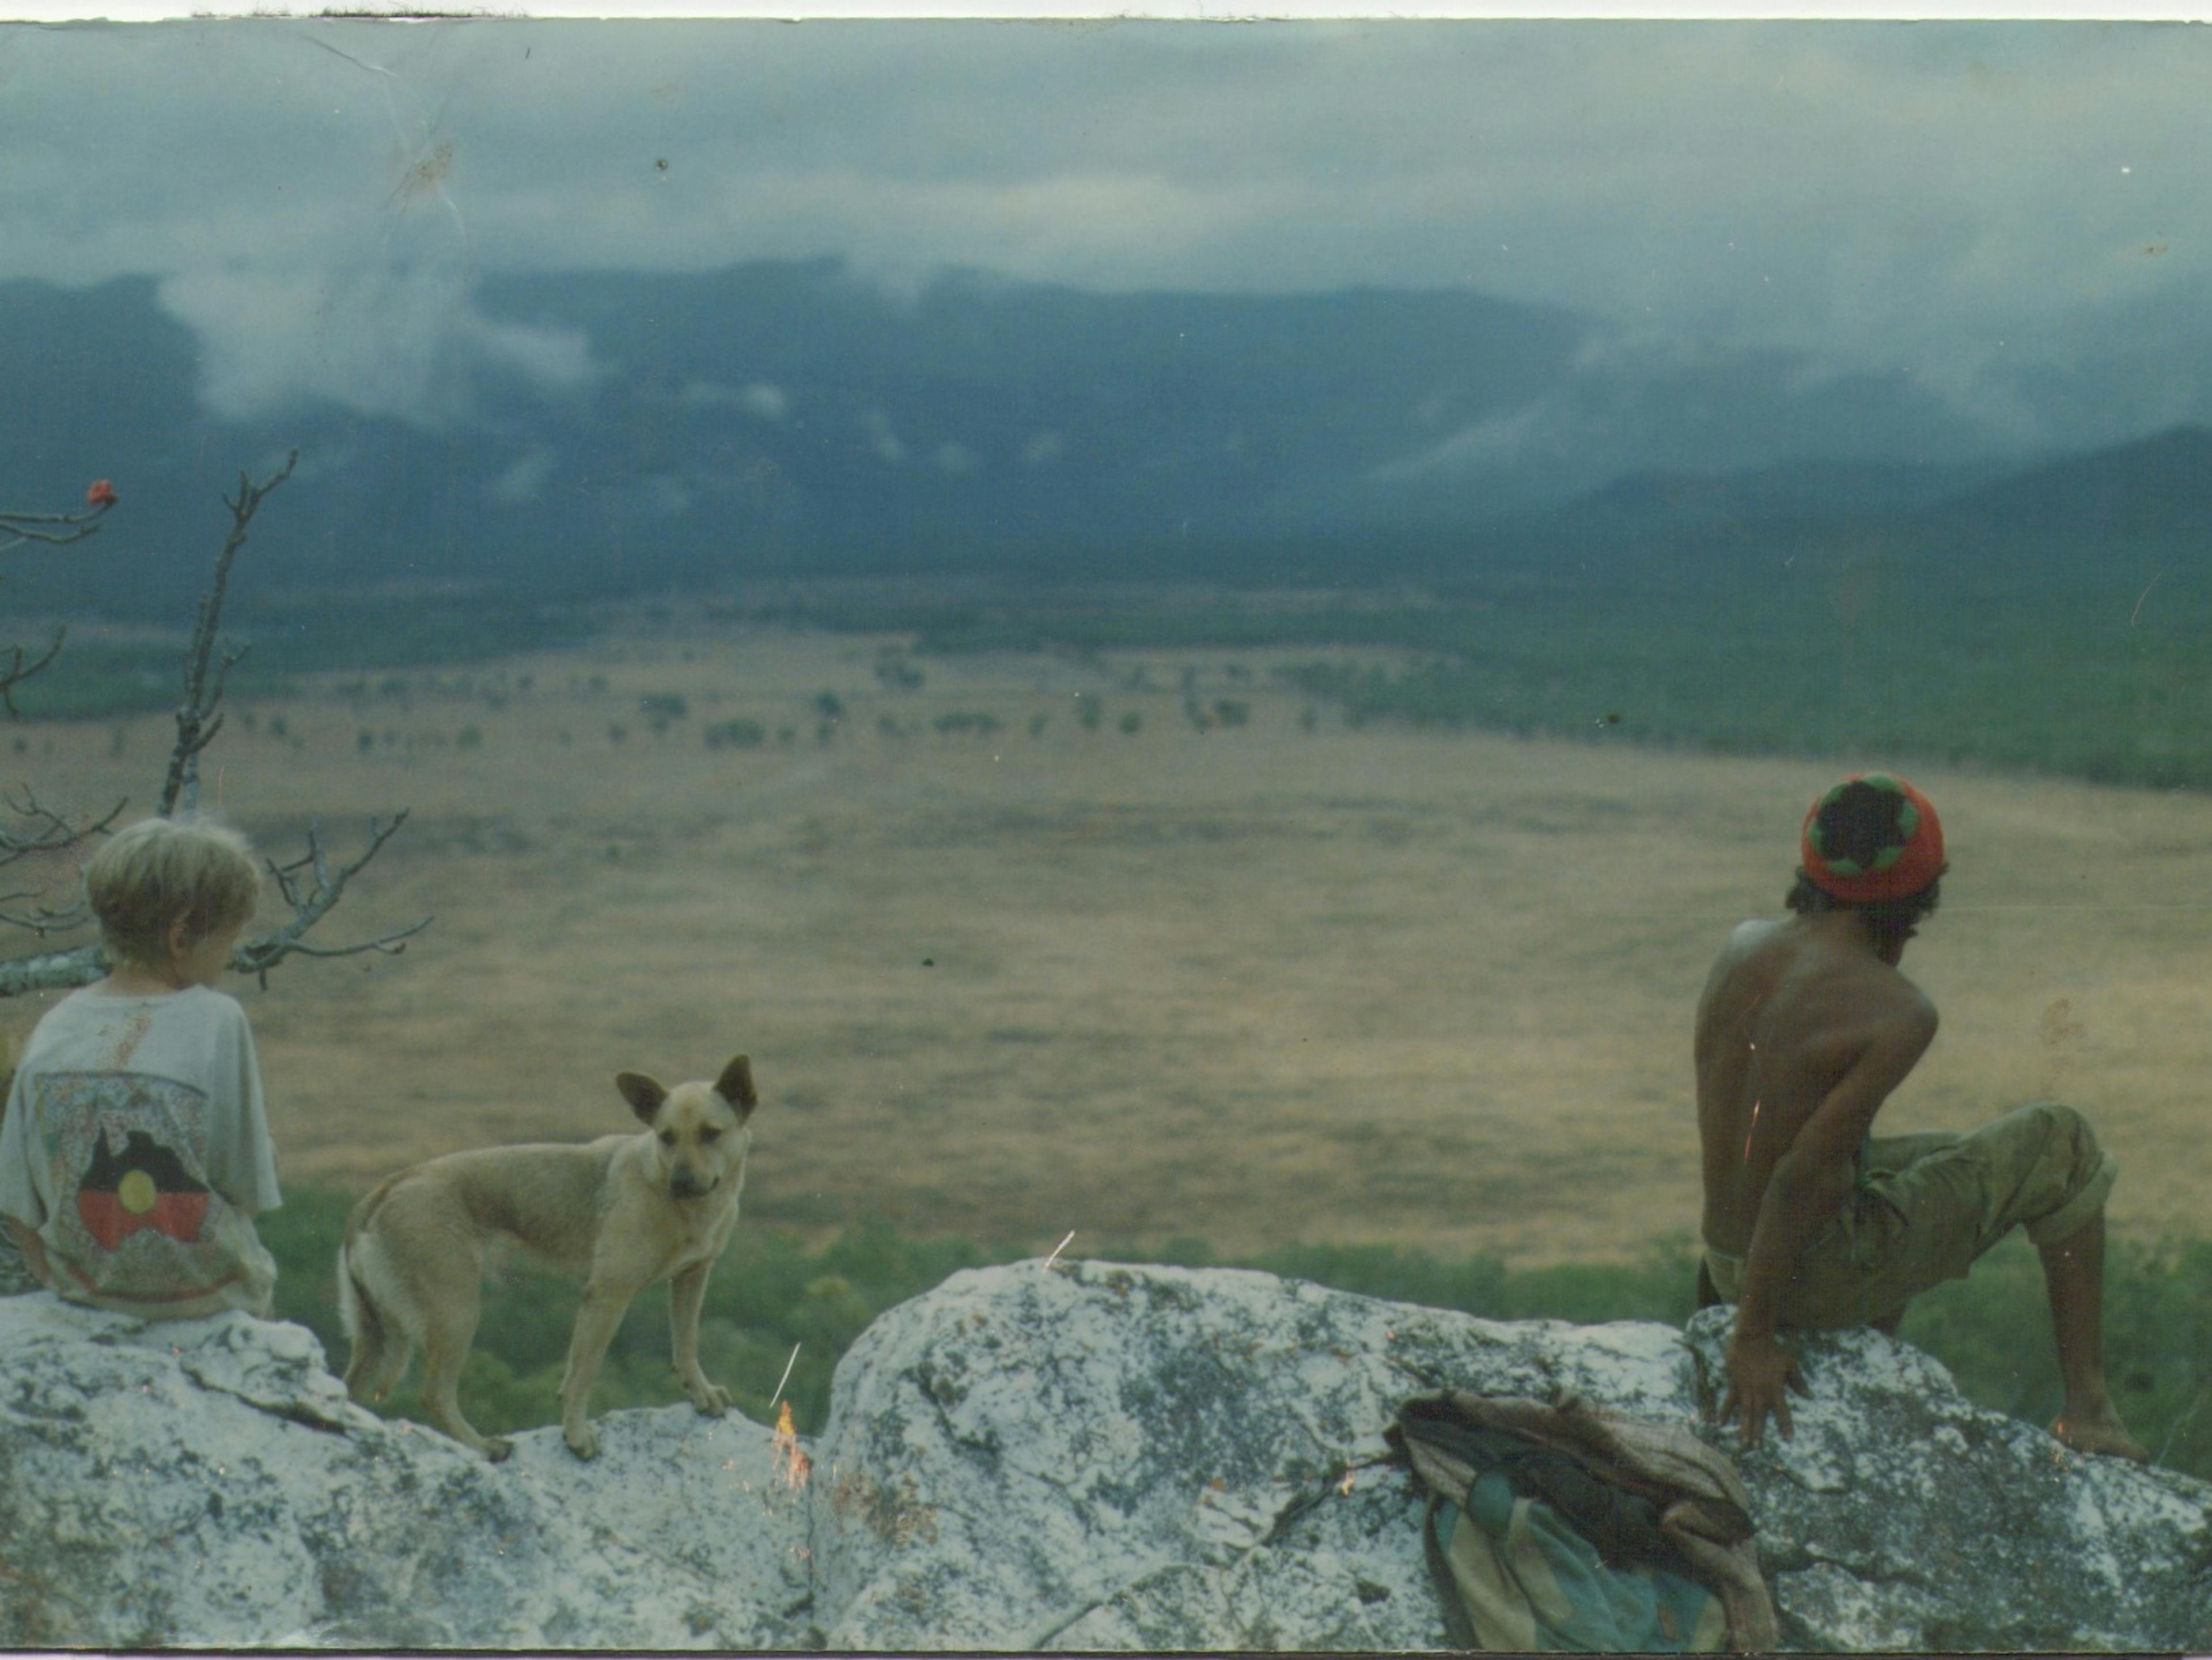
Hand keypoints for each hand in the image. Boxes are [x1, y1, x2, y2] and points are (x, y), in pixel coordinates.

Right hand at [1719, 1330, 1803, 1447]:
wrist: (1751, 1337)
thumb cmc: (1773, 1349)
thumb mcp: (1790, 1363)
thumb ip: (1798, 1381)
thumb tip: (1809, 1396)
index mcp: (1775, 1390)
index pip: (1782, 1412)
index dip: (1786, 1426)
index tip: (1789, 1439)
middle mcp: (1760, 1393)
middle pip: (1760, 1417)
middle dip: (1758, 1433)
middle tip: (1756, 1448)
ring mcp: (1745, 1390)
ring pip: (1745, 1413)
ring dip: (1743, 1428)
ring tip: (1742, 1443)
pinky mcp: (1733, 1384)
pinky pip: (1729, 1401)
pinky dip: (1724, 1412)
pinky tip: (1718, 1423)